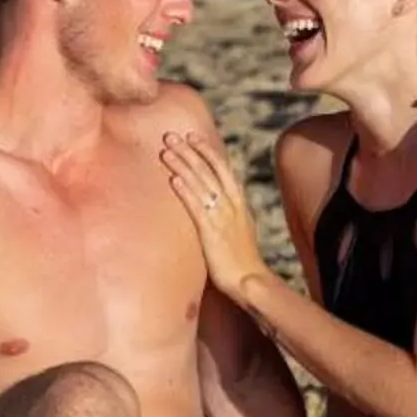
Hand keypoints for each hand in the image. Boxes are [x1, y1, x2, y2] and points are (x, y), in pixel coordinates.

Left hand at [160, 129, 264, 302]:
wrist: (250, 280)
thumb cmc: (243, 260)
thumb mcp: (240, 229)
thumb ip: (229, 213)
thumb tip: (217, 202)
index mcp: (238, 202)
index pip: (222, 168)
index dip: (206, 150)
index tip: (192, 136)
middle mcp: (231, 204)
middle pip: (208, 170)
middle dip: (189, 151)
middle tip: (171, 136)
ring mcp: (222, 217)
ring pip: (200, 184)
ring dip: (182, 165)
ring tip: (166, 151)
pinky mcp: (211, 231)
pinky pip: (197, 207)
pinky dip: (185, 192)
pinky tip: (173, 180)